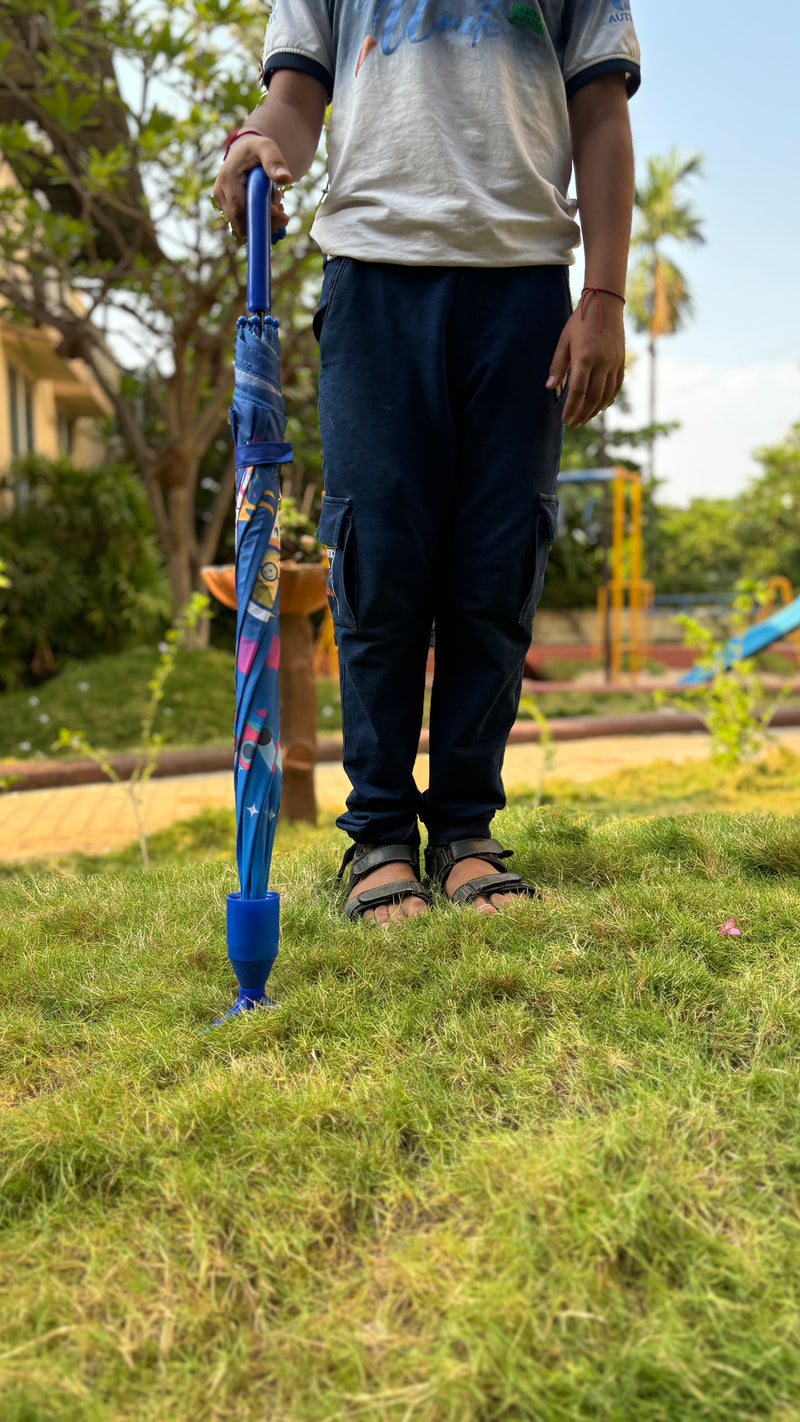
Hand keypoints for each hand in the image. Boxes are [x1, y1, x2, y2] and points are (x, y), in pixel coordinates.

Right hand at [212, 135, 290, 243]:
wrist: (245, 151)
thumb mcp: (267, 148)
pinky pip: (243, 223)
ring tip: (277, 203)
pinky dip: (259, 221)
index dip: (258, 218)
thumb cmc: (257, 149)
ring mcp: (222, 202)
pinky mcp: (227, 208)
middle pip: (240, 221)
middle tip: (283, 213)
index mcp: (227, 178)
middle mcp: (220, 192)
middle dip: (264, 222)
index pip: (239, 208)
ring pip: (242, 225)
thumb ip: (274, 161)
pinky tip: (270, 207)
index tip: (279, 215)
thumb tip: (286, 178)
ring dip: (264, 221)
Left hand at [546, 295, 624, 427]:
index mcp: (585, 357)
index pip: (578, 391)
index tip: (565, 420)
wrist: (605, 304)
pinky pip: (616, 386)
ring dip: (594, 410)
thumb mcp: (564, 341)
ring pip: (606, 394)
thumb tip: (550, 387)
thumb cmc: (580, 322)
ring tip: (584, 419)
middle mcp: (602, 363)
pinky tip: (599, 406)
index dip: (572, 408)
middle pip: (593, 397)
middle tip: (573, 424)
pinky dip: (608, 399)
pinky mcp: (621, 362)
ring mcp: (614, 363)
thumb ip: (558, 365)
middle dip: (582, 413)